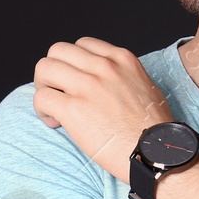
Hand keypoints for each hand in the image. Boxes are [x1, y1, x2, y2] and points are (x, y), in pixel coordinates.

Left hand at [33, 37, 175, 182]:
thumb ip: (122, 77)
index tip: (77, 83)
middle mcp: (103, 66)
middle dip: (53, 72)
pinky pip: (41, 97)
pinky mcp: (73, 109)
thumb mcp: (145, 87)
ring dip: (43, 87)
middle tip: (58, 93)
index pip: (82, 44)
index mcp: (122, 59)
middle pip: (57, 51)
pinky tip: (54, 122)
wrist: (157, 153)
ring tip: (54, 107)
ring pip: (44, 68)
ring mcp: (87, 86)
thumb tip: (102, 84)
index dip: (74, 64)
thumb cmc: (154, 129)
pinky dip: (41, 110)